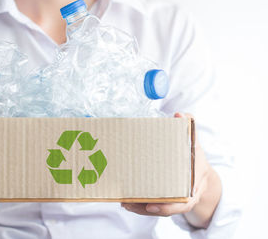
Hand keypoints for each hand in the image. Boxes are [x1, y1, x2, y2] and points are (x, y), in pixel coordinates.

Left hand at [121, 113, 220, 228]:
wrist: (201, 178)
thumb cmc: (195, 161)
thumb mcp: (195, 145)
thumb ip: (190, 130)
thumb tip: (180, 114)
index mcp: (191, 190)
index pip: (180, 204)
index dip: (167, 207)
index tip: (152, 207)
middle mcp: (180, 199)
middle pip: (162, 209)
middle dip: (145, 208)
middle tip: (128, 203)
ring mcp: (170, 201)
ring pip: (153, 209)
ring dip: (137, 207)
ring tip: (123, 202)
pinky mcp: (161, 200)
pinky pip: (149, 206)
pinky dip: (138, 205)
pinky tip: (124, 200)